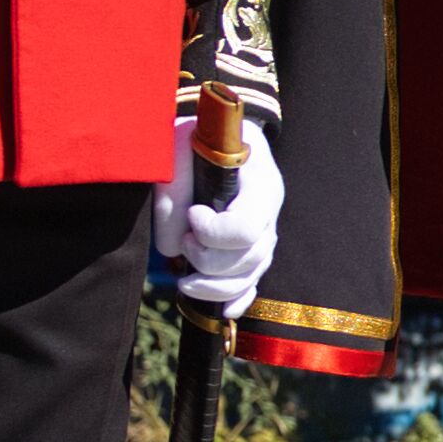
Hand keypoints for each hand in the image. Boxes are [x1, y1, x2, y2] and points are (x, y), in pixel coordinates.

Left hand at [151, 116, 283, 312]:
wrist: (222, 131)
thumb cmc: (199, 135)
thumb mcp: (179, 146)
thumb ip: (172, 193)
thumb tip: (175, 247)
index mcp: (261, 184)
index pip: (244, 228)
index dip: (212, 233)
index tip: (192, 215)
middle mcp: (270, 212)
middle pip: (249, 258)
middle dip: (208, 260)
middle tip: (186, 239)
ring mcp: (265, 232)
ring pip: (250, 275)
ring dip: (214, 286)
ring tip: (183, 278)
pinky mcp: (253, 246)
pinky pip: (254, 282)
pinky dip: (239, 299)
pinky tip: (225, 311)